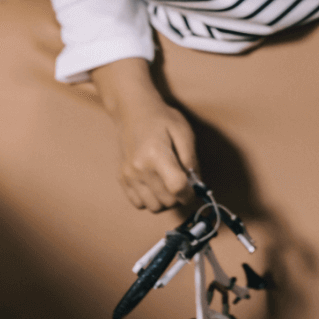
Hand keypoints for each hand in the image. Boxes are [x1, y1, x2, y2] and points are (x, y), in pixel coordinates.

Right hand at [91, 58, 198, 211]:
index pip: (176, 187)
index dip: (190, 193)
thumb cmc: (161, 119)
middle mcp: (139, 168)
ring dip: (165, 201)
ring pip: (153, 207)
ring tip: (169, 183)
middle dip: (180, 197)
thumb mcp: (184, 132)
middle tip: (183, 182)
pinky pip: (139, 204)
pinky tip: (156, 184)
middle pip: (166, 201)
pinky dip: (150, 199)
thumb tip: (197, 184)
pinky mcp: (122, 179)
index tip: (193, 188)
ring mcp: (128, 175)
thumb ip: (191, 159)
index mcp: (156, 154)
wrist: (133, 112)